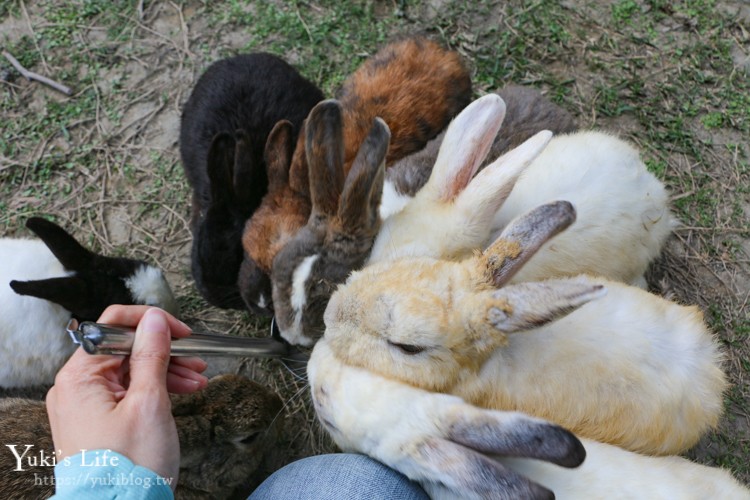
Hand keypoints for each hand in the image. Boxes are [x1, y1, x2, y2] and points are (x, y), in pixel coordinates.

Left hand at [46, 306, 208, 486]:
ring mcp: (86, 405)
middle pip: (124, 348)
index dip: (151, 323)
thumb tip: (154, 320)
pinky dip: (154, 388)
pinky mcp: (97, 421)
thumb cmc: (129, 468)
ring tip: (196, 378)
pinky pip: (127, 391)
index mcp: (80, 377)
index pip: (113, 326)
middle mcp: (76, 388)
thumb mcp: (149, 403)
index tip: (180, 332)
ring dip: (165, 369)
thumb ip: (152, 355)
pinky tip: (181, 390)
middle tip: (194, 358)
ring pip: (129, 370)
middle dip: (164, 350)